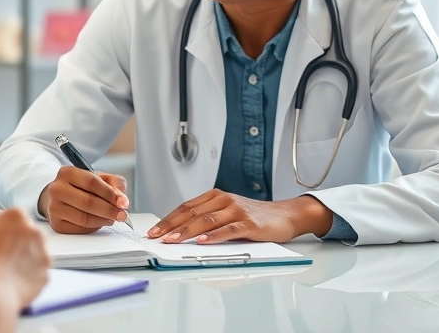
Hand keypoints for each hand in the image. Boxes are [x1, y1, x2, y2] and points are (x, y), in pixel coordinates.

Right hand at [0, 208, 49, 307]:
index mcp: (17, 217)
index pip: (9, 215)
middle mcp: (35, 232)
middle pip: (24, 232)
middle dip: (12, 240)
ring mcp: (43, 255)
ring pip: (31, 253)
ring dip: (20, 257)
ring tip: (1, 269)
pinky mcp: (45, 275)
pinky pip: (35, 272)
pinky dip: (25, 275)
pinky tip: (9, 280)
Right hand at [37, 166, 129, 233]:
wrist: (58, 197)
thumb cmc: (80, 187)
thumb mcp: (97, 178)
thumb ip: (113, 183)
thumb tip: (121, 199)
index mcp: (67, 173)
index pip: (91, 182)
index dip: (110, 193)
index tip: (123, 202)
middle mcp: (56, 189)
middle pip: (88, 202)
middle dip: (109, 210)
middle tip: (122, 215)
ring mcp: (54, 208)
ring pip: (84, 218)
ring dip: (103, 220)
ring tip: (112, 218)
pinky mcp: (56, 224)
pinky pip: (80, 229)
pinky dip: (94, 227)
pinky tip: (99, 222)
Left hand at [147, 191, 332, 243]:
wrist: (285, 215)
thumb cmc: (253, 217)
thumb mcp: (227, 213)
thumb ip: (207, 218)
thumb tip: (179, 233)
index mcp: (214, 196)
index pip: (185, 208)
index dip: (167, 219)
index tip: (153, 231)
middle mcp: (223, 200)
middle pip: (191, 213)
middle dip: (171, 226)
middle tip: (156, 237)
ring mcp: (236, 210)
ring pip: (206, 221)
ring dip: (186, 232)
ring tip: (172, 241)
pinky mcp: (249, 223)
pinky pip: (228, 230)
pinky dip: (213, 236)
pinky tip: (202, 242)